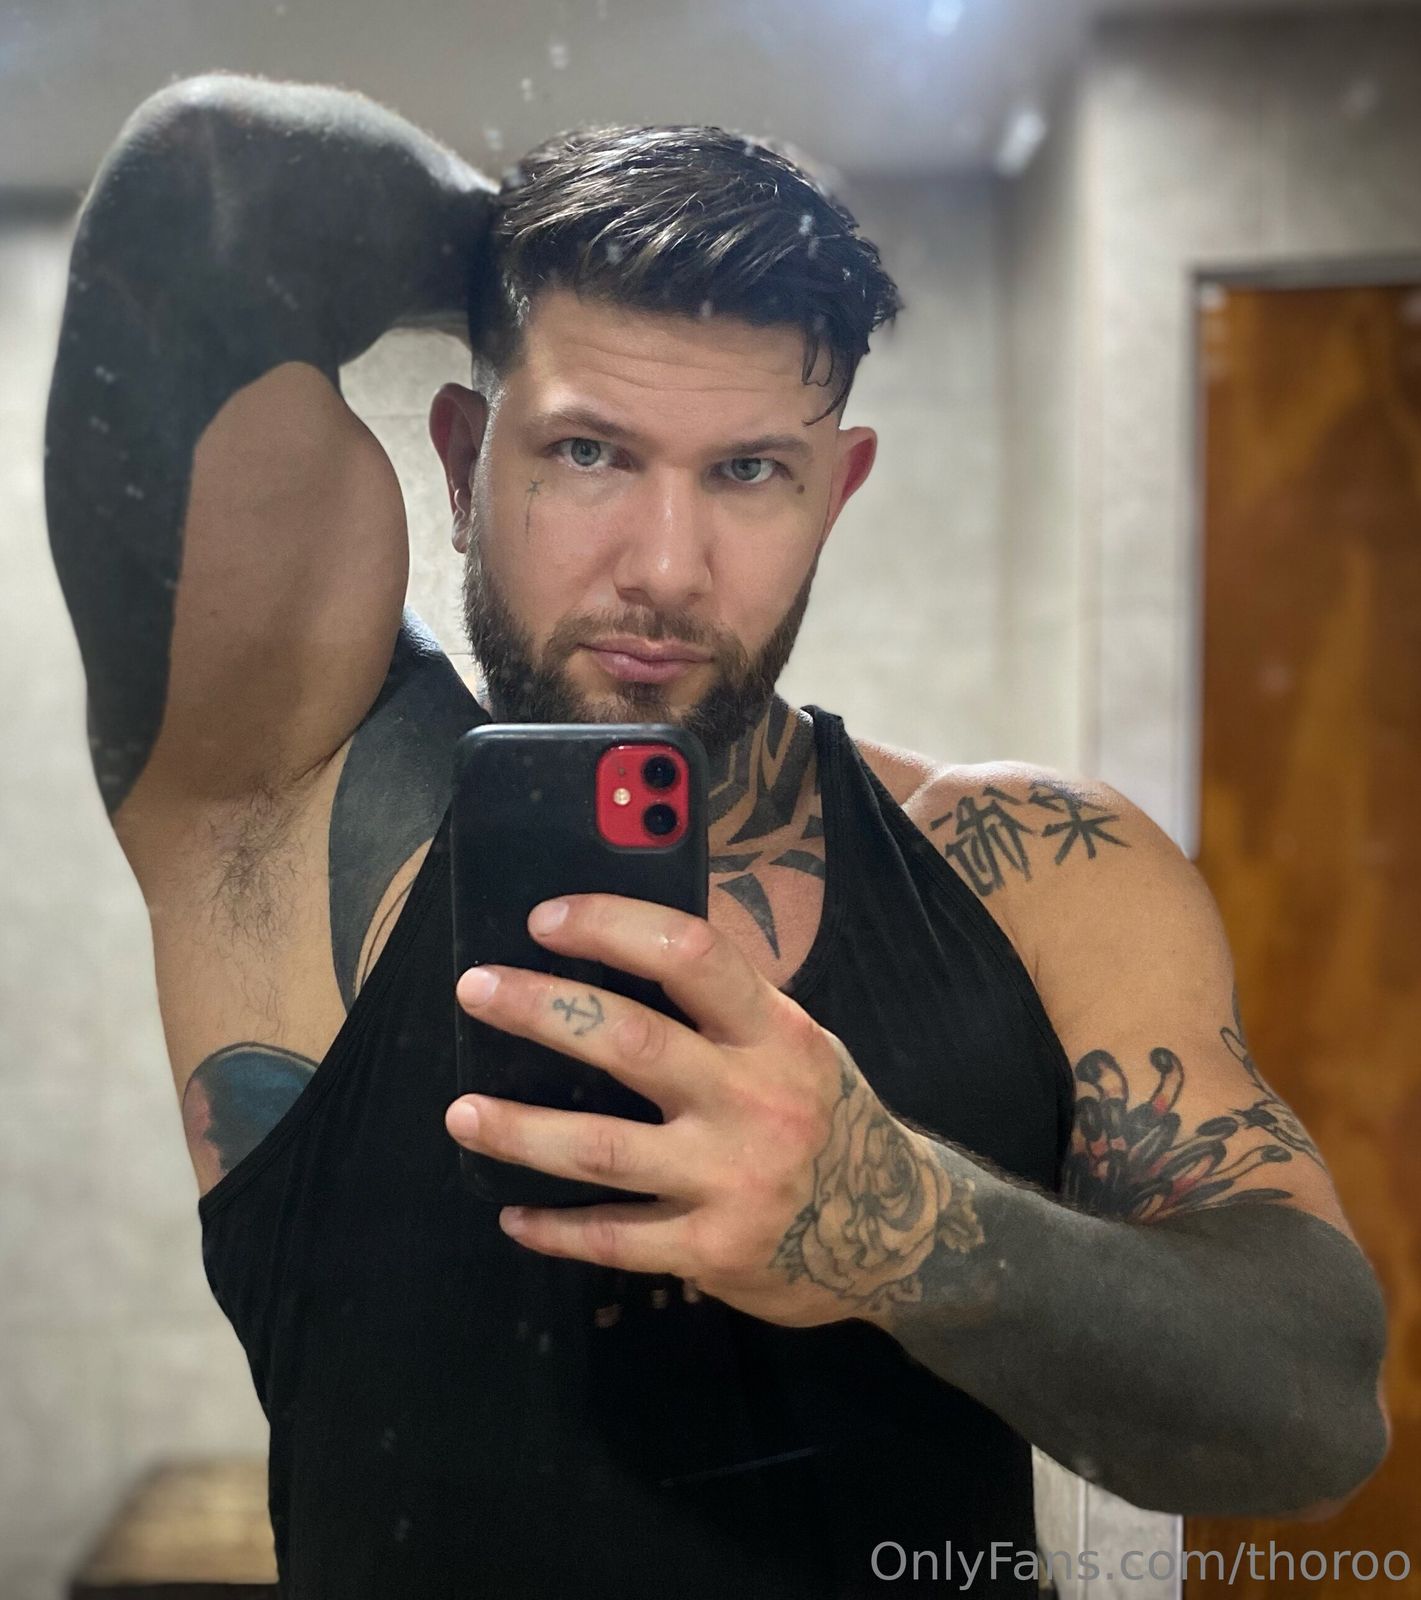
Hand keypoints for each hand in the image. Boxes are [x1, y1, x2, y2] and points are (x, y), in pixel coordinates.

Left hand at [445, 894, 981, 1329]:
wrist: (904, 1234)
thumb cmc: (830, 1117)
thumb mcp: (798, 1047)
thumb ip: (726, 1011)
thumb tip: (616, 957)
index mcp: (776, 1033)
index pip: (691, 956)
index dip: (613, 927)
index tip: (547, 918)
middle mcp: (757, 1100)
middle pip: (632, 1043)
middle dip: (542, 1010)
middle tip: (476, 989)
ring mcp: (734, 1180)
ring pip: (603, 1151)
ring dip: (520, 1130)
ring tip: (461, 1113)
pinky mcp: (715, 1250)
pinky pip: (616, 1239)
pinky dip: (556, 1230)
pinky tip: (513, 1216)